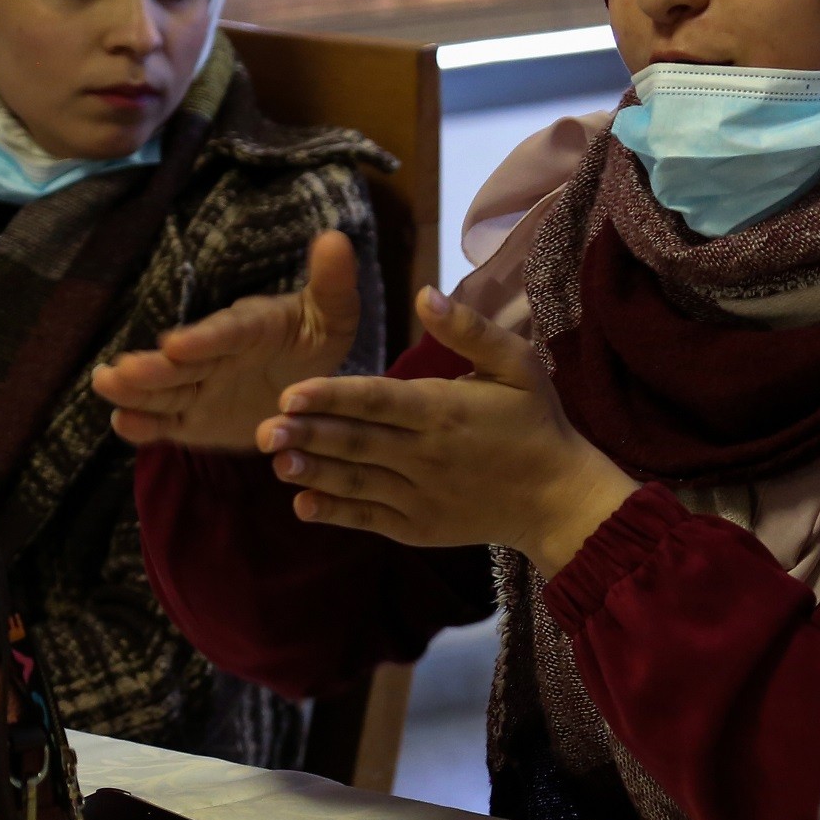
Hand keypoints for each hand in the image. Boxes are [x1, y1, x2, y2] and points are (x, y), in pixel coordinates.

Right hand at [93, 231, 362, 451]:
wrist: (306, 383)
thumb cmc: (316, 339)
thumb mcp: (334, 315)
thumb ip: (332, 284)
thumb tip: (334, 238)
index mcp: (249, 328)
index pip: (227, 333)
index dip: (204, 339)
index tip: (176, 344)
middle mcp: (215, 355)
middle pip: (182, 363)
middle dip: (154, 368)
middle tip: (121, 370)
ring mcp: (200, 387)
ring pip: (164, 390)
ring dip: (135, 389)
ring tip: (106, 385)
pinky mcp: (192, 419)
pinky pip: (166, 423)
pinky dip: (144, 425)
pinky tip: (122, 424)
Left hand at [257, 286, 640, 568]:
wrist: (558, 498)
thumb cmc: (536, 423)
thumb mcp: (517, 365)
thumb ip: (469, 330)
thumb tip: (425, 293)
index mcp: (443, 410)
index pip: (377, 400)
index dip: (331, 396)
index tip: (291, 392)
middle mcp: (426, 455)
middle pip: (356, 442)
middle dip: (307, 434)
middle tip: (261, 429)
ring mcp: (421, 495)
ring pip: (356, 481)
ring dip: (313, 472)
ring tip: (275, 461)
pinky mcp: (419, 526)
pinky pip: (370, 518)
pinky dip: (336, 514)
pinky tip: (302, 505)